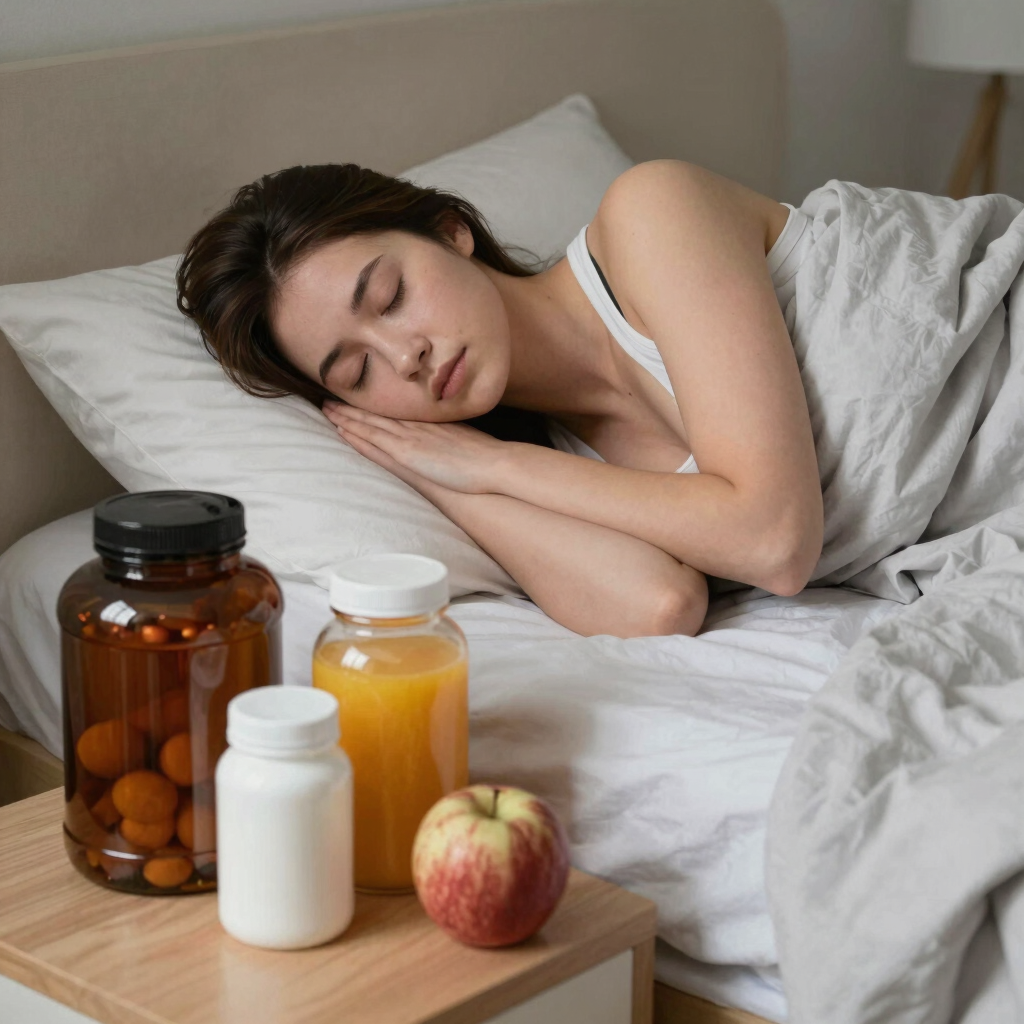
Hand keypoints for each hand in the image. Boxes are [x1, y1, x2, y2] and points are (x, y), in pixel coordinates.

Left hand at [323, 402, 510, 493]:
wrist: (494, 463)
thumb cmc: (486, 457)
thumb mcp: (465, 440)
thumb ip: (452, 438)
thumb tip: (448, 441)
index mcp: (429, 423)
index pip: (394, 412)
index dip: (374, 407)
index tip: (358, 400)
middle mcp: (416, 426)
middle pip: (378, 413)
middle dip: (353, 407)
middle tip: (330, 398)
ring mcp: (410, 438)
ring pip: (371, 424)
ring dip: (347, 417)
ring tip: (327, 409)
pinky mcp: (407, 453)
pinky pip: (375, 442)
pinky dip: (358, 434)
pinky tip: (342, 430)